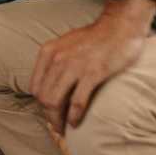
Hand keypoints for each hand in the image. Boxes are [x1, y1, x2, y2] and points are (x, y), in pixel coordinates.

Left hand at [29, 9, 151, 137]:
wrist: (120, 25)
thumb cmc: (95, 38)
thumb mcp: (65, 44)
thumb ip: (54, 61)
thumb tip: (48, 85)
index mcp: (48, 52)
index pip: (35, 87)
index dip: (40, 104)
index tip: (49, 113)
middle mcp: (57, 59)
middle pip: (44, 97)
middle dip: (48, 116)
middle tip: (57, 126)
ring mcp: (74, 66)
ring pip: (56, 102)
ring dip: (58, 120)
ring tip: (63, 128)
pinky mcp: (93, 73)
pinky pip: (77, 101)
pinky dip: (74, 116)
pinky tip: (75, 122)